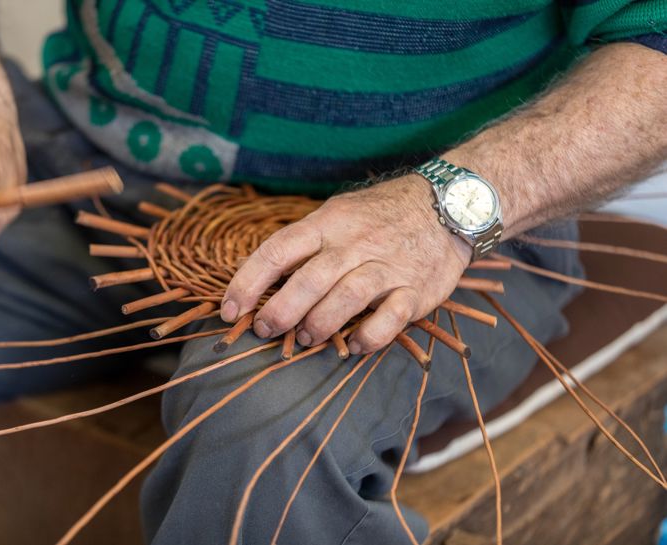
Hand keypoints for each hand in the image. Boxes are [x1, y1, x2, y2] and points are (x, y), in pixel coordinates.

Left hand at [221, 175, 471, 354]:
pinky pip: (391, 318)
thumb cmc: (380, 215)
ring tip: (305, 338)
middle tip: (266, 330)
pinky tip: (354, 347)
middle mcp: (355, 244)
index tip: (230, 310)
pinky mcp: (417, 290)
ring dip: (319, 325)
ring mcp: (387, 267)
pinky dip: (369, 337)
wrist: (449, 203)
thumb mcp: (338, 214)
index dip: (248, 282)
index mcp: (328, 223)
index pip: (278, 250)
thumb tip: (263, 281)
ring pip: (346, 298)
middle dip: (280, 311)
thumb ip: (306, 244)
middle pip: (309, 279)